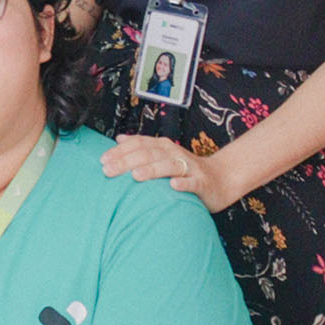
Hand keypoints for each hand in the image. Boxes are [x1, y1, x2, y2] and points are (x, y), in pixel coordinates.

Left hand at [101, 135, 236, 212]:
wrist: (222, 179)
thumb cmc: (186, 169)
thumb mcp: (163, 156)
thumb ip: (142, 147)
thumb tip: (119, 138)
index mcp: (163, 147)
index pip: (138, 144)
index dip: (120, 151)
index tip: (102, 160)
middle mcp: (175, 153)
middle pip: (149, 154)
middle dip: (127, 161)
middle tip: (109, 170)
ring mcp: (189, 167)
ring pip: (169, 165)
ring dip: (152, 169)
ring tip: (136, 176)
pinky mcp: (202, 182)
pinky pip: (193, 182)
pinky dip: (183, 183)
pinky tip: (173, 186)